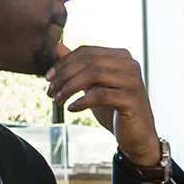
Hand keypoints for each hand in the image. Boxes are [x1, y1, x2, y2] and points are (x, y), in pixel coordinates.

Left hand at [47, 43, 159, 165]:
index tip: (47, 78)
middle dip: (64, 76)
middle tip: (49, 92)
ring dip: (70, 88)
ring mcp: (132, 81)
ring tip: (58, 101)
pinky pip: (101, 95)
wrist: (136, 136)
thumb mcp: (93, 86)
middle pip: (88, 61)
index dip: (63, 63)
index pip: (86, 51)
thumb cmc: (114, 109)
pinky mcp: (131, 99)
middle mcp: (129, 64)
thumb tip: (57, 47)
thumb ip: (78, 66)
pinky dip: (82, 101)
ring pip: (94, 74)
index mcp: (121, 56)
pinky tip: (72, 109)